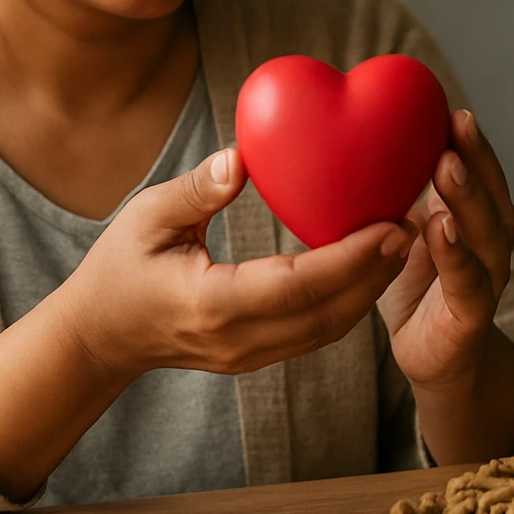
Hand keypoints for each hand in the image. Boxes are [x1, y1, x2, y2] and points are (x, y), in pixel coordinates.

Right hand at [0, 146, 414, 500]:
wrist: (99, 337)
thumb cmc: (119, 268)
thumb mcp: (145, 217)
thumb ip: (196, 189)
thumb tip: (242, 158)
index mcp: (211, 305)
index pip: (296, 286)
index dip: (349, 259)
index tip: (389, 225)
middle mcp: (238, 339)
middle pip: (327, 314)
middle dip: (377, 273)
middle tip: (413, 223)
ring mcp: (249, 355)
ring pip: (328, 329)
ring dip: (370, 288)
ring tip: (402, 239)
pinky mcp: (257, 356)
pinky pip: (316, 331)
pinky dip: (349, 300)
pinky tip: (369, 263)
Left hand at [377, 109, 513, 389]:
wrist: (433, 359)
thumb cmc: (414, 284)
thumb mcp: (400, 231)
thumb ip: (394, 192)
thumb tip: (352, 137)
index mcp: (474, 219)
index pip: (480, 174)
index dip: (471, 143)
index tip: (450, 109)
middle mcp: (489, 245)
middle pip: (492, 195)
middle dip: (477, 158)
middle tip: (456, 124)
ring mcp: (486, 281)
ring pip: (488, 234)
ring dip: (468, 198)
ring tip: (447, 165)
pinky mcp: (471, 318)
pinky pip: (469, 283)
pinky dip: (457, 255)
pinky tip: (439, 229)